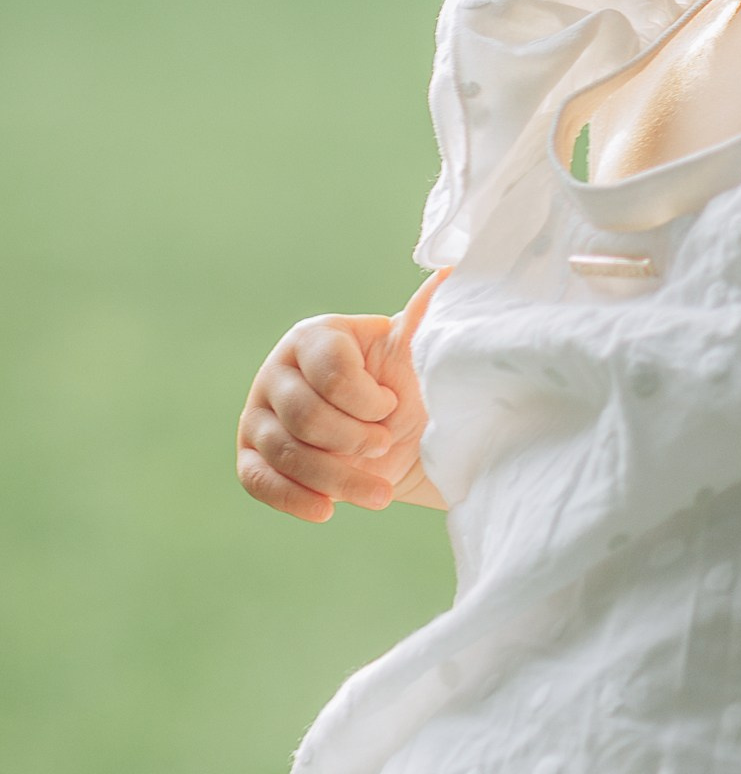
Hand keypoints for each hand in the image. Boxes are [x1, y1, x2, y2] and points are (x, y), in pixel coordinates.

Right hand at [235, 277, 445, 522]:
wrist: (400, 436)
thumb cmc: (409, 384)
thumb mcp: (420, 348)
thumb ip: (428, 311)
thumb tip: (455, 264)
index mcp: (313, 337)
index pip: (330, 372)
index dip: (367, 399)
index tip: (392, 404)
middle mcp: (277, 371)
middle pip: (304, 416)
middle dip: (353, 440)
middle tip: (386, 444)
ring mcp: (258, 414)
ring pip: (286, 453)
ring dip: (338, 478)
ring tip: (380, 492)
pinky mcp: (252, 456)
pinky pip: (258, 481)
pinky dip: (292, 498)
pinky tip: (327, 510)